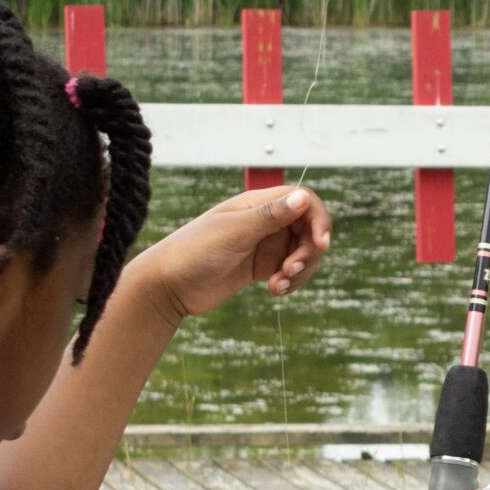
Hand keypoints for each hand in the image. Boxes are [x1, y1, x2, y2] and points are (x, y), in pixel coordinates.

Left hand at [134, 185, 331, 323]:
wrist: (168, 285)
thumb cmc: (194, 252)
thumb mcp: (234, 233)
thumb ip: (269, 216)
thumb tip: (303, 198)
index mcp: (258, 204)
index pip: (304, 201)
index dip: (319, 220)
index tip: (321, 244)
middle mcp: (265, 221)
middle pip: (308, 230)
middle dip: (309, 252)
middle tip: (290, 271)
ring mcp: (264, 244)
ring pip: (302, 253)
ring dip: (300, 271)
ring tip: (278, 287)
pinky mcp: (260, 267)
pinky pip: (289, 271)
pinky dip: (290, 282)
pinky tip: (274, 291)